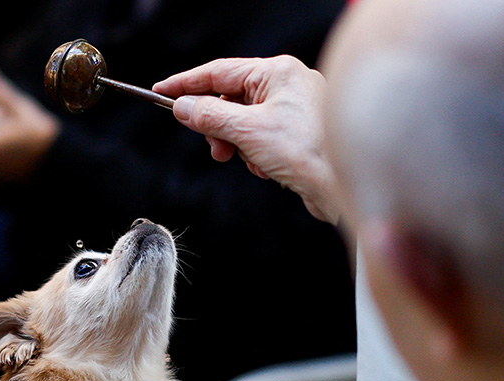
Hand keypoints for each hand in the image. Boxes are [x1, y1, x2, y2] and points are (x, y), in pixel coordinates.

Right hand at [153, 56, 340, 223]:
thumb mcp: (247, 131)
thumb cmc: (308, 151)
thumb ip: (209, 116)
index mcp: (276, 72)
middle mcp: (285, 85)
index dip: (186, 84)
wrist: (341, 185)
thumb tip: (183, 107)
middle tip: (213, 145)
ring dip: (236, 144)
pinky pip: (257, 138)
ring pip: (241, 122)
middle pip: (229, 99)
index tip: (162, 92)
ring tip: (245, 158)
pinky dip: (253, 154)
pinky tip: (266, 166)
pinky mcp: (295, 134)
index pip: (218, 72)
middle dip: (217, 126)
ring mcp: (292, 109)